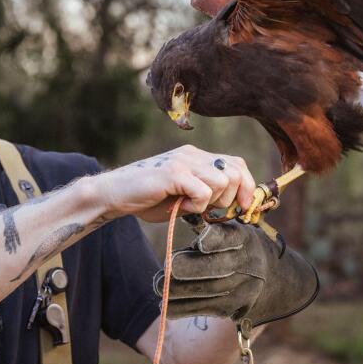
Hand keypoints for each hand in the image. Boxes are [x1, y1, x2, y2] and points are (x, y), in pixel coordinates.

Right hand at [93, 146, 256, 222]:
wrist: (115, 194)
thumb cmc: (149, 199)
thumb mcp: (185, 196)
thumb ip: (208, 195)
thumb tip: (237, 206)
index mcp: (198, 157)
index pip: (237, 164)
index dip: (247, 187)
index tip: (243, 208)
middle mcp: (193, 154)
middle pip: (236, 173)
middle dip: (231, 198)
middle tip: (209, 209)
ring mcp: (183, 161)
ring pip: (223, 181)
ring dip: (211, 202)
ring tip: (188, 206)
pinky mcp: (173, 172)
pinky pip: (204, 191)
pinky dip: (197, 205)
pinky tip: (180, 206)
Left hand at [152, 220, 319, 328]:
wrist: (273, 279)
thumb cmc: (241, 248)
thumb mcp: (236, 231)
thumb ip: (214, 231)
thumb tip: (183, 222)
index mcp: (245, 239)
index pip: (230, 238)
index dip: (215, 240)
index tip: (200, 242)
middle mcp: (247, 264)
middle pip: (217, 269)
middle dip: (189, 269)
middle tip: (167, 268)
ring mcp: (242, 289)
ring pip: (209, 291)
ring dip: (180, 291)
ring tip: (159, 287)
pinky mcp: (234, 308)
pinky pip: (206, 309)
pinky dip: (184, 308)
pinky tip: (167, 307)